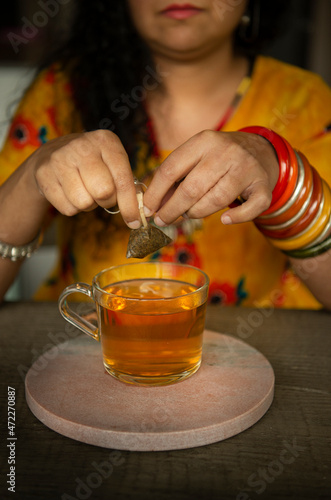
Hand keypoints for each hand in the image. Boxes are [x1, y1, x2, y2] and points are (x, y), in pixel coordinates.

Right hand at [29, 130, 140, 227]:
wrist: (52, 154)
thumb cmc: (92, 163)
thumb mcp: (112, 163)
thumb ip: (127, 185)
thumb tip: (137, 216)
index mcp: (106, 141)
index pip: (123, 179)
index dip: (130, 204)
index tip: (134, 221)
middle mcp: (82, 146)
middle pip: (104, 192)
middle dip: (107, 201)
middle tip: (102, 194)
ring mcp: (60, 159)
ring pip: (84, 203)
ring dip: (88, 205)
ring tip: (84, 190)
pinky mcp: (43, 174)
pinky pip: (68, 208)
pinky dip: (72, 207)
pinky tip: (69, 192)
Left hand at [143, 130, 278, 225]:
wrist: (260, 150)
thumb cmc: (218, 158)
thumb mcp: (196, 156)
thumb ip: (175, 176)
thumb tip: (153, 204)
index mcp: (204, 141)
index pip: (171, 169)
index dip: (155, 193)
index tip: (147, 209)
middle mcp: (226, 152)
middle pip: (192, 188)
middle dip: (172, 209)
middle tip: (162, 220)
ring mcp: (247, 168)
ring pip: (216, 200)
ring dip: (197, 213)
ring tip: (188, 214)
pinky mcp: (263, 185)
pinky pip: (250, 208)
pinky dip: (236, 217)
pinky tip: (224, 220)